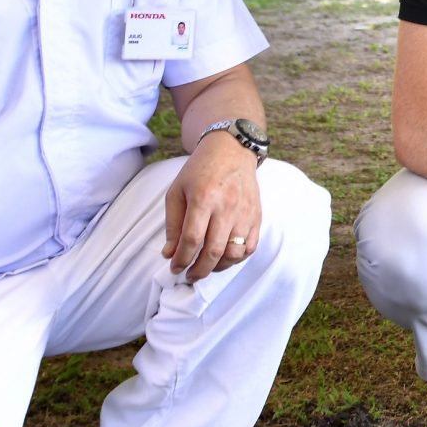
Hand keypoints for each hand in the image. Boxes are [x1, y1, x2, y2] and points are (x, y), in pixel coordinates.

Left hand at [164, 135, 262, 280]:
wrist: (232, 150)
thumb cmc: (200, 170)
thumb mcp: (177, 191)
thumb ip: (172, 224)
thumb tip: (169, 254)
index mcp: (203, 199)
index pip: (192, 239)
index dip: (182, 259)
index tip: (174, 268)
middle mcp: (226, 208)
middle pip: (214, 251)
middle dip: (199, 270)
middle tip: (189, 276)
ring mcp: (244, 213)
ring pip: (234, 253)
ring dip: (218, 267)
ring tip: (206, 268)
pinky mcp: (256, 216)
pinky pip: (250, 247)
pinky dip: (237, 259)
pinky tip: (224, 259)